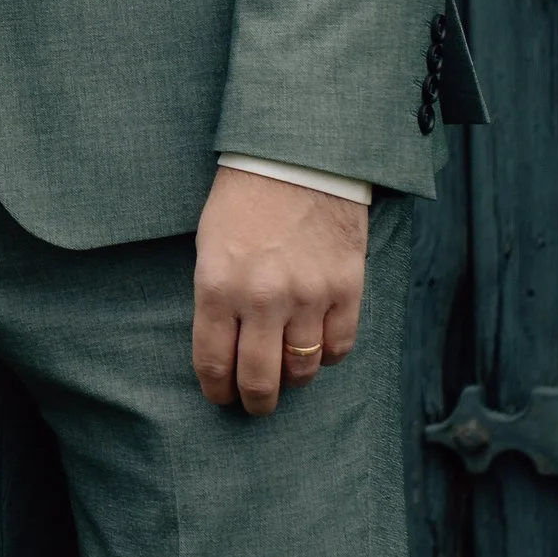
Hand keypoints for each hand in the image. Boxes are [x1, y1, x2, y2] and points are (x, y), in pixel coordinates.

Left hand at [192, 166, 368, 416]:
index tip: (220, 396)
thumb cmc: (246, 196)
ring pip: (303, 369)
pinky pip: (340, 346)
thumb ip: (217, 297)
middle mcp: (263, 297)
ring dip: (293, 378)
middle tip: (255, 402)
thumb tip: (225, 348)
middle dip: (255, 401)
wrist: (299, 154)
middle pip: (260, 380)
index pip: (214, 363)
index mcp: (219, 286)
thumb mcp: (211, 244)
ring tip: (287, 371)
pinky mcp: (346, 287)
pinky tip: (318, 343)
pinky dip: (328, 353)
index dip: (217, 390)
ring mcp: (309, 295)